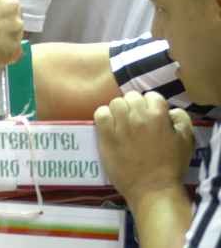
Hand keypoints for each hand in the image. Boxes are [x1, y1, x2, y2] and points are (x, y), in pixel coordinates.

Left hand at [94, 92, 193, 207]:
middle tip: (136, 121)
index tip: (150, 117)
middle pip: (131, 97)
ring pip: (115, 103)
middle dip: (135, 107)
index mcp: (158, 115)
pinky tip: (109, 127)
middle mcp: (138, 116)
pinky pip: (100, 114)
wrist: (152, 189)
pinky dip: (104, 117)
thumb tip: (169, 110)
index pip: (151, 96)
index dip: (151, 106)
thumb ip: (181, 119)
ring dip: (119, 111)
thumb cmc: (172, 166)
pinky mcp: (106, 135)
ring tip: (122, 124)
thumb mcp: (186, 140)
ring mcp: (120, 125)